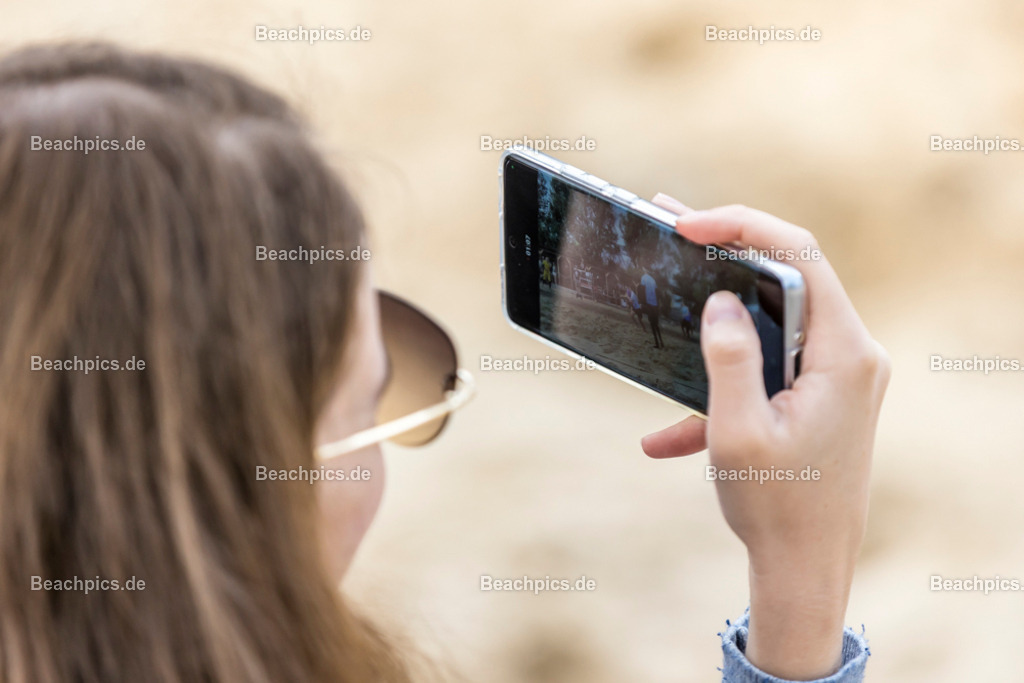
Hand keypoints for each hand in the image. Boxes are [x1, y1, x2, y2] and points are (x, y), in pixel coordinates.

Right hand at [641, 197, 889, 679]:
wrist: (808, 570)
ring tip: (668, 290)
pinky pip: (768, 368)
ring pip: (775, 318)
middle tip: (672, 228)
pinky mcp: (822, 396)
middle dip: (726, 252)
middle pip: (787, 276)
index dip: (740, 226)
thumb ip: (729, 356)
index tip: (685, 225)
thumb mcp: (738, 431)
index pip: (798, 255)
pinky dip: (722, 386)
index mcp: (843, 354)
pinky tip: (667, 436)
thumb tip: (720, 301)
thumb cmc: (778, 507)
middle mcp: (852, 355)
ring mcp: (839, 375)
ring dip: (720, 315)